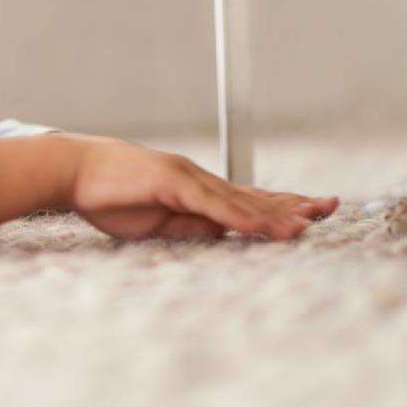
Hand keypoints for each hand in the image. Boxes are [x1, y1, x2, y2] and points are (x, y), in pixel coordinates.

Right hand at [60, 133, 337, 239]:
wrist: (75, 171)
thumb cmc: (110, 195)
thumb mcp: (158, 222)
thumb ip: (191, 226)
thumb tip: (223, 235)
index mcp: (197, 190)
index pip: (248, 200)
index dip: (281, 207)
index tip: (311, 213)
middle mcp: (200, 179)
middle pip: (255, 194)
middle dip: (294, 203)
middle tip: (331, 206)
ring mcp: (188, 177)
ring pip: (242, 199)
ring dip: (277, 212)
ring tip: (309, 221)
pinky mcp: (173, 181)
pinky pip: (214, 202)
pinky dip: (242, 214)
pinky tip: (265, 224)